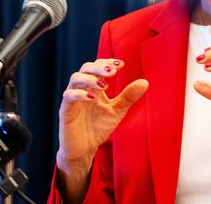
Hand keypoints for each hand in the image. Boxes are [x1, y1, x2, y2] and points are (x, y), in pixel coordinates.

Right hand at [56, 59, 147, 174]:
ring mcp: (73, 99)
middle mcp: (83, 89)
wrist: (84, 148)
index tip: (121, 64)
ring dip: (90, 79)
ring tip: (105, 86)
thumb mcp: (117, 110)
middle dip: (99, 66)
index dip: (108, 62)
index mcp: (95, 87)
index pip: (98, 67)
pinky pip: (68, 97)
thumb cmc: (99, 127)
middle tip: (113, 71)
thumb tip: (145, 82)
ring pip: (75, 79)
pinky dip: (79, 94)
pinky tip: (93, 98)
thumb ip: (128, 96)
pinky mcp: (66, 111)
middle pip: (86, 68)